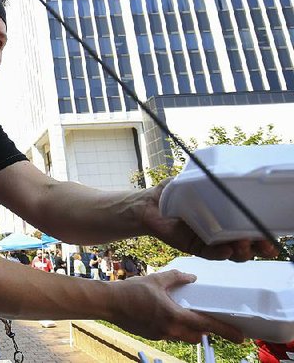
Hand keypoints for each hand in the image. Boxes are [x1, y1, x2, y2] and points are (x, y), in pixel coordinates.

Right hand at [108, 270, 243, 343]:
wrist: (108, 303)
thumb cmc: (131, 291)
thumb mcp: (156, 279)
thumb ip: (176, 277)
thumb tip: (192, 277)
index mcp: (175, 316)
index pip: (206, 326)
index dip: (225, 331)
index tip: (240, 336)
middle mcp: (170, 329)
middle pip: (197, 336)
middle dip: (204, 331)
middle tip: (206, 319)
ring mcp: (160, 335)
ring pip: (183, 337)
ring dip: (189, 330)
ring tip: (185, 316)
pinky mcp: (152, 336)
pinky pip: (169, 334)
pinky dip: (173, 327)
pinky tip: (164, 314)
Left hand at [139, 182, 277, 260]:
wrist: (148, 204)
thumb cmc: (174, 192)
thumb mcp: (195, 182)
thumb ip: (212, 180)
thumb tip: (230, 171)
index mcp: (226, 216)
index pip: (250, 227)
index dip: (264, 232)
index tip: (276, 232)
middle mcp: (221, 231)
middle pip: (248, 244)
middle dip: (260, 247)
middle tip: (266, 245)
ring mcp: (209, 241)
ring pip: (232, 253)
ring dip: (242, 251)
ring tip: (243, 244)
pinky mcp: (194, 247)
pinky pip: (210, 254)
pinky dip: (220, 254)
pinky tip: (227, 251)